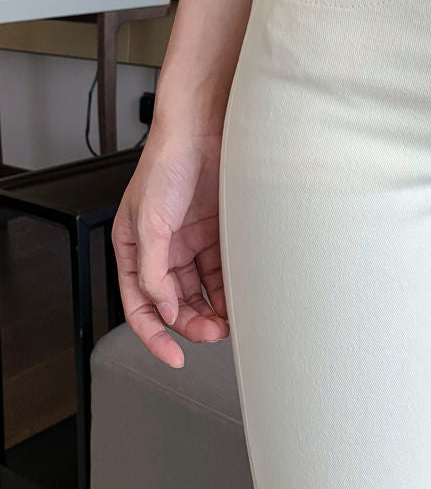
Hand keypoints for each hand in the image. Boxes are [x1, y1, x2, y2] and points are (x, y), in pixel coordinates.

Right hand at [111, 124, 229, 367]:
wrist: (202, 131)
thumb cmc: (166, 165)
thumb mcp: (148, 223)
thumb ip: (152, 272)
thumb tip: (164, 312)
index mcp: (135, 250)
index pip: (140, 306)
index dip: (154, 336)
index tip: (174, 358)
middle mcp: (162, 250)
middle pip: (175, 302)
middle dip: (191, 323)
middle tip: (213, 333)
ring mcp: (190, 242)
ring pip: (200, 290)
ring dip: (212, 309)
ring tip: (229, 321)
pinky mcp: (216, 232)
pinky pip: (220, 269)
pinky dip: (227, 287)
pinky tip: (237, 297)